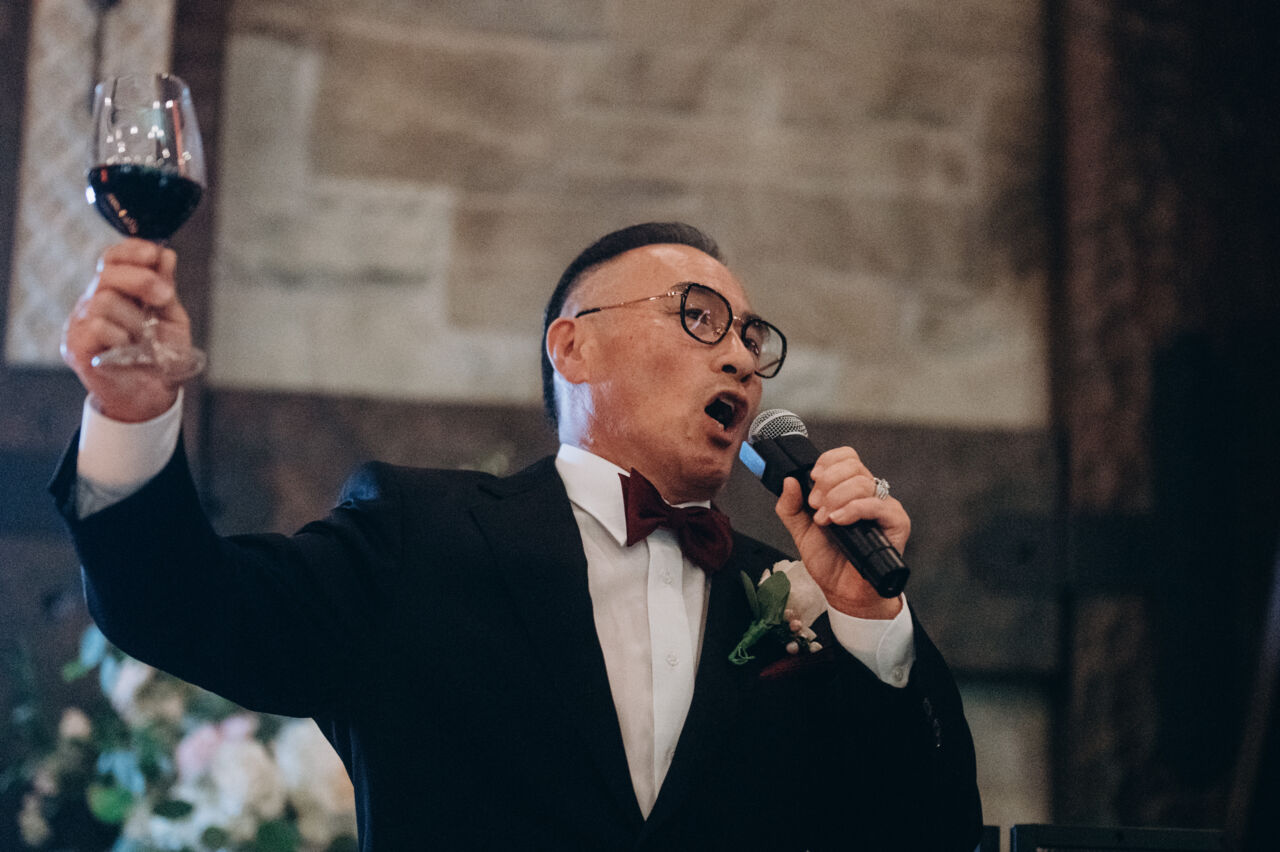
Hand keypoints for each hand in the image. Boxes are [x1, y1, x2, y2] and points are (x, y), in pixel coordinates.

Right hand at [61, 239, 191, 421]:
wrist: (154, 397)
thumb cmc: (161, 357)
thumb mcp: (171, 318)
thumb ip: (166, 287)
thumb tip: (166, 254)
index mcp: (115, 292)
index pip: (112, 258)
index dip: (131, 250)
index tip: (155, 254)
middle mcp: (93, 303)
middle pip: (107, 273)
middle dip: (141, 280)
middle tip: (165, 298)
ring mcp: (80, 325)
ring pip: (103, 300)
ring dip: (134, 319)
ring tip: (143, 340)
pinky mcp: (76, 348)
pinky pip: (96, 327)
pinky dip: (120, 336)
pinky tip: (128, 349)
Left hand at [774, 447, 909, 618]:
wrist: (844, 591)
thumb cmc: (829, 561)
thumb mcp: (801, 530)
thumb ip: (790, 506)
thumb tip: (788, 481)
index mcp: (848, 489)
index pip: (846, 456)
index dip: (828, 462)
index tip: (812, 479)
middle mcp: (868, 494)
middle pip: (854, 466)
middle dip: (827, 482)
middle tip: (815, 506)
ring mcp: (883, 507)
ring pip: (863, 482)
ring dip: (837, 498)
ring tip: (825, 519)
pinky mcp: (896, 522)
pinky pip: (877, 505)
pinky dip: (853, 509)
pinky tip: (838, 520)